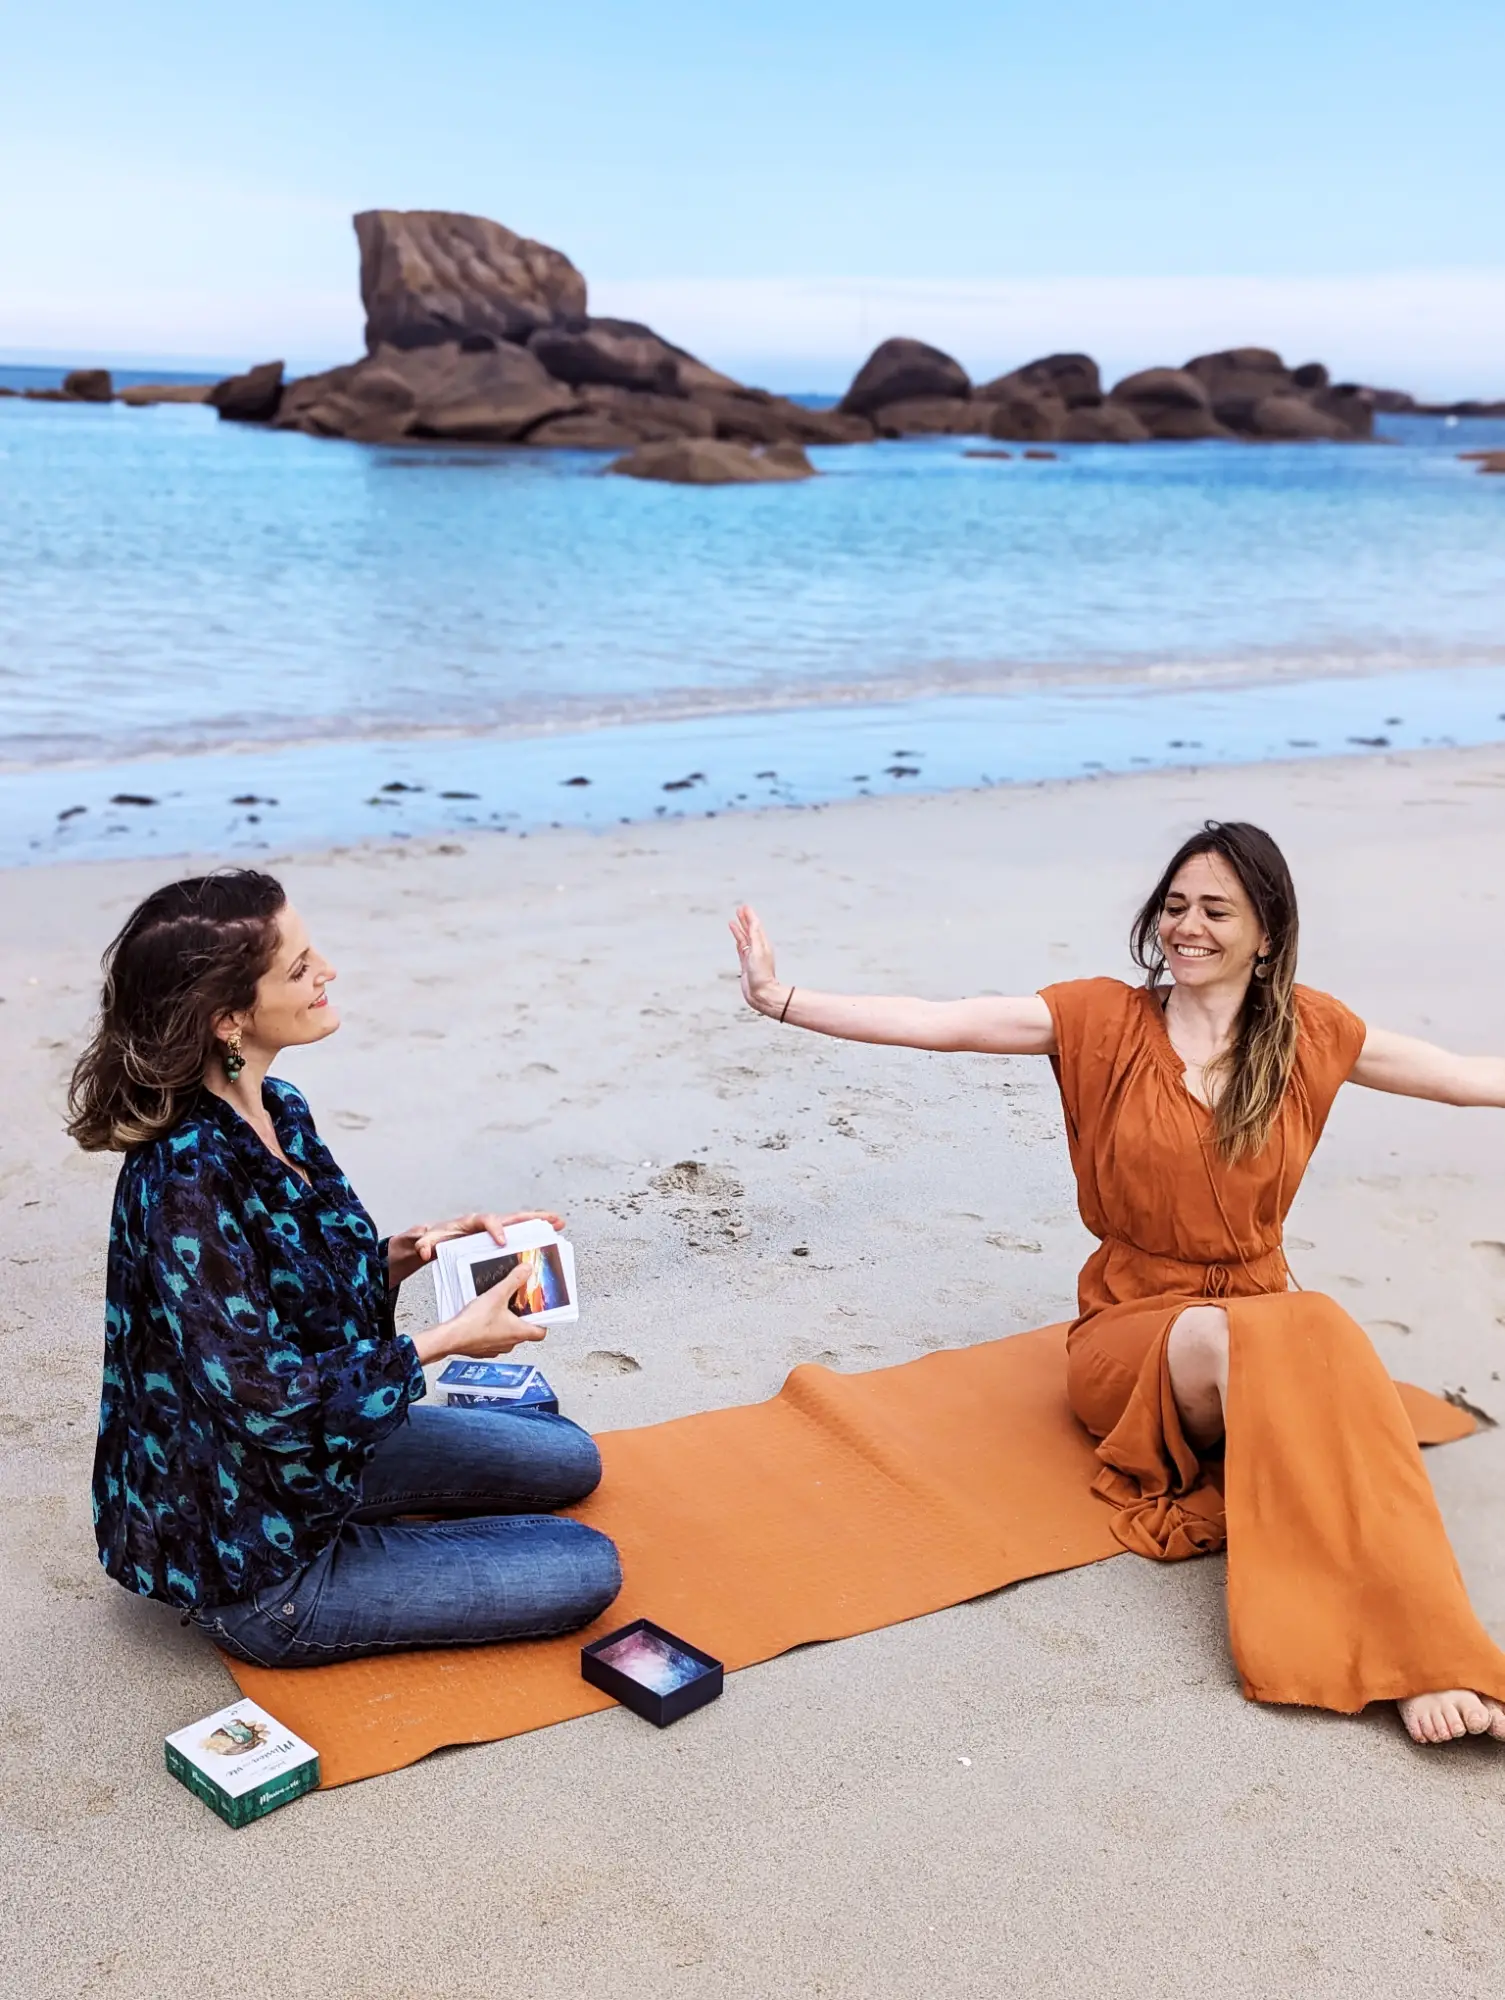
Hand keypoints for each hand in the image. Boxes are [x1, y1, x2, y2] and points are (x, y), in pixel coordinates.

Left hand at [387, 1209, 566, 1288]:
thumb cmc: (434, 1239)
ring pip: (520, 1223)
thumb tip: (425, 1251)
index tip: (503, 1241)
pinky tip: (549, 1238)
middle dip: (533, 1218)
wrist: (435, 1239)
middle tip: (553, 1220)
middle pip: (513, 1217)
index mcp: (471, 1222)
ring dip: (540, 1222)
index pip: (487, 1221)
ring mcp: (495, 1229)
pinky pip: (519, 1234)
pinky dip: (534, 1234)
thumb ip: (425, 1244)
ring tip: (560, 1223)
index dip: (496, 1229)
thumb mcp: (426, 1241)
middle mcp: (486, 1223)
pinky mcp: (499, 1238)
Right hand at [411, 1263, 548, 1364]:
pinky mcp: (482, 1349)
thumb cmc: (473, 1323)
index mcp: (518, 1333)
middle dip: (522, 1318)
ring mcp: (496, 1349)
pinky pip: (492, 1339)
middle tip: (519, 1304)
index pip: (541, 1332)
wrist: (450, 1338)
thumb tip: (526, 1270)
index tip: (540, 1311)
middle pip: (524, 1331)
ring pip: (508, 1336)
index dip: (543, 1321)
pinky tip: (484, 1318)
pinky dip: (491, 1329)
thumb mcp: (497, 1295)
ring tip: (500, 1308)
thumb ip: (514, 1281)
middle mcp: (509, 1344)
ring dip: (506, 1323)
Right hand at [729, 904, 785, 1016]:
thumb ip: (755, 937)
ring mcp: (751, 956)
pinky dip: (738, 940)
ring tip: (733, 920)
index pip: (755, 926)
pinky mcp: (746, 963)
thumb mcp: (758, 952)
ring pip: (745, 938)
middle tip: (739, 909)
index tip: (744, 907)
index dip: (750, 916)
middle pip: (750, 930)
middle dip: (745, 919)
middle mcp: (758, 948)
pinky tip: (736, 937)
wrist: (761, 994)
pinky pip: (741, 947)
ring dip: (740, 928)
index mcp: (762, 944)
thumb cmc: (761, 975)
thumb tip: (753, 922)